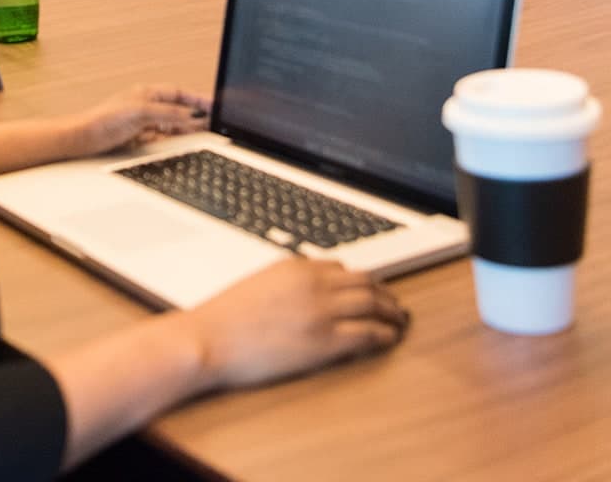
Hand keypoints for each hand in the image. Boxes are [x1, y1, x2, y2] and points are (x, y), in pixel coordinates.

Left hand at [73, 84, 210, 155]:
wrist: (84, 138)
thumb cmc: (105, 119)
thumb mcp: (141, 113)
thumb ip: (168, 113)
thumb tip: (191, 114)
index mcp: (147, 93)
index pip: (179, 93)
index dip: (197, 99)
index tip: (215, 106)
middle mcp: (147, 106)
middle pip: (178, 108)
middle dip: (197, 114)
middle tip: (216, 121)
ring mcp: (144, 122)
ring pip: (173, 124)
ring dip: (189, 127)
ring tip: (207, 132)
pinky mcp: (140, 137)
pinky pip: (164, 136)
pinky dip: (176, 138)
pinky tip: (185, 141)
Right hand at [181, 258, 407, 390]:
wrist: (211, 338)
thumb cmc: (226, 316)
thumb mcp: (260, 283)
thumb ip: (289, 282)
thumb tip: (310, 287)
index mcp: (295, 267)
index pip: (341, 267)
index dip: (360, 279)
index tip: (368, 288)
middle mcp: (313, 284)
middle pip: (364, 282)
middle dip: (384, 293)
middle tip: (394, 304)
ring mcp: (321, 312)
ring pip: (372, 304)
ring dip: (392, 311)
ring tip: (399, 320)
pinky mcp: (325, 342)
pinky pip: (367, 334)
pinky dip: (384, 334)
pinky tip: (389, 338)